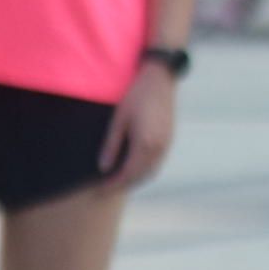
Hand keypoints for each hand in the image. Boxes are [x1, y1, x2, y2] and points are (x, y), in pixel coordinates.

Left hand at [99, 65, 179, 188]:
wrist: (160, 79)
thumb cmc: (136, 96)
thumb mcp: (119, 119)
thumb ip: (111, 145)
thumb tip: (103, 168)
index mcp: (145, 144)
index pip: (127, 173)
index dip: (113, 184)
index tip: (99, 189)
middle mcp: (158, 148)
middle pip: (140, 176)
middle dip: (123, 185)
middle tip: (106, 188)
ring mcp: (166, 144)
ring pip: (151, 172)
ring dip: (135, 179)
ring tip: (118, 181)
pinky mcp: (169, 139)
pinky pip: (156, 163)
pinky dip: (144, 170)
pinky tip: (133, 167)